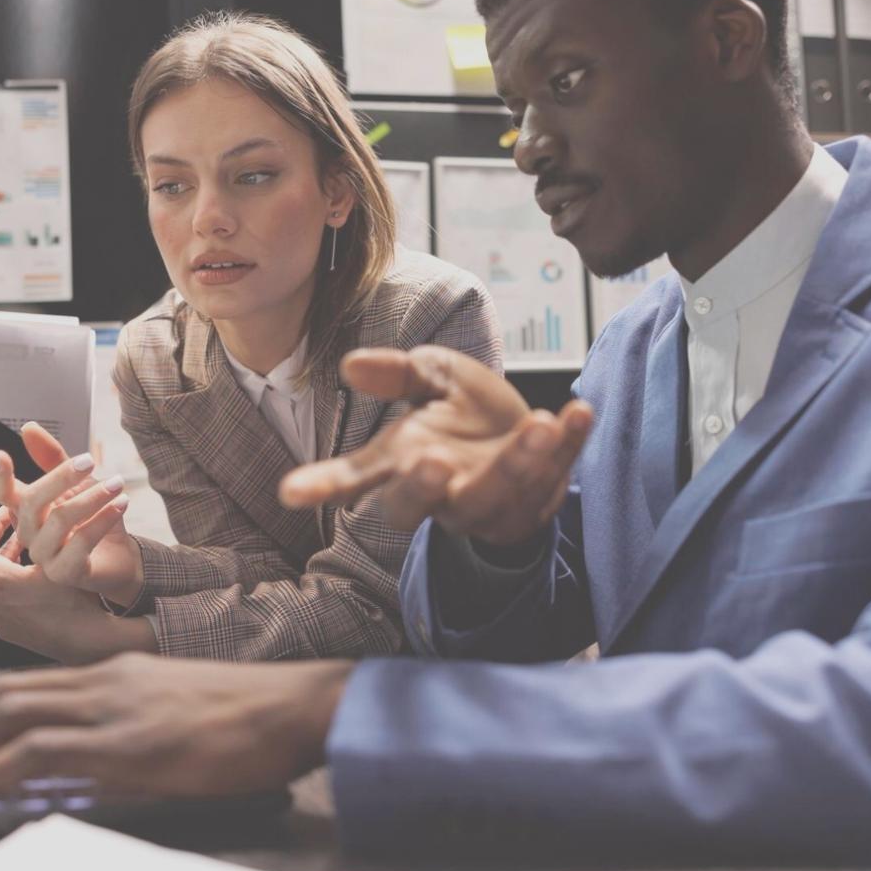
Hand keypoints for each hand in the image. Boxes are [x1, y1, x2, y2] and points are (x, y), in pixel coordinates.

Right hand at [0, 422, 142, 605]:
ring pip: (60, 520)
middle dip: (61, 477)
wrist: (120, 555)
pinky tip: (121, 504)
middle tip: (90, 461)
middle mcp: (29, 533)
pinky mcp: (66, 572)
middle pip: (32, 501)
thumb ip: (53, 459)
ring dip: (93, 497)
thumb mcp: (77, 483)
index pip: (1, 493)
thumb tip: (28, 427)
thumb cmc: (93, 518)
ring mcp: (44, 556)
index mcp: (26, 510)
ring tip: (117, 483)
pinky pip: (81, 542)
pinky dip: (103, 519)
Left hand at [0, 494, 150, 663]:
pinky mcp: (8, 627)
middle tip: (9, 514)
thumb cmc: (76, 602)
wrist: (87, 642)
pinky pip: (1, 594)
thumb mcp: (61, 557)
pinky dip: (11, 575)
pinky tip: (34, 568)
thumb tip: (42, 497)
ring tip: (28, 538)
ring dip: (6, 553)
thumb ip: (44, 527)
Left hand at [0, 652, 350, 805]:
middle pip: (4, 696)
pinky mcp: (128, 741)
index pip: (26, 688)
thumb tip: (78, 775)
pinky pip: (41, 749)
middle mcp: (106, 680)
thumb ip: (126, 736)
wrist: (296, 705)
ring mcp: (114, 706)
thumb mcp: (176, 718)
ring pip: (10, 716)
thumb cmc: (250, 718)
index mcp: (117, 673)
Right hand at [279, 346, 592, 546]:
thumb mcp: (434, 379)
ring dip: (518, 462)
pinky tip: (580, 412)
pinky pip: (556, 474)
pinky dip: (569, 444)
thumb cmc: (468, 414)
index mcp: (403, 463)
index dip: (324, 485)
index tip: (290, 493)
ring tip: (537, 423)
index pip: (357, 479)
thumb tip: (351, 364)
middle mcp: (442, 492)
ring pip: (496, 495)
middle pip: (419, 506)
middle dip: (423, 488)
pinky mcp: (540, 500)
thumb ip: (401, 374)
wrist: (529, 439)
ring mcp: (491, 504)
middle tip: (432, 462)